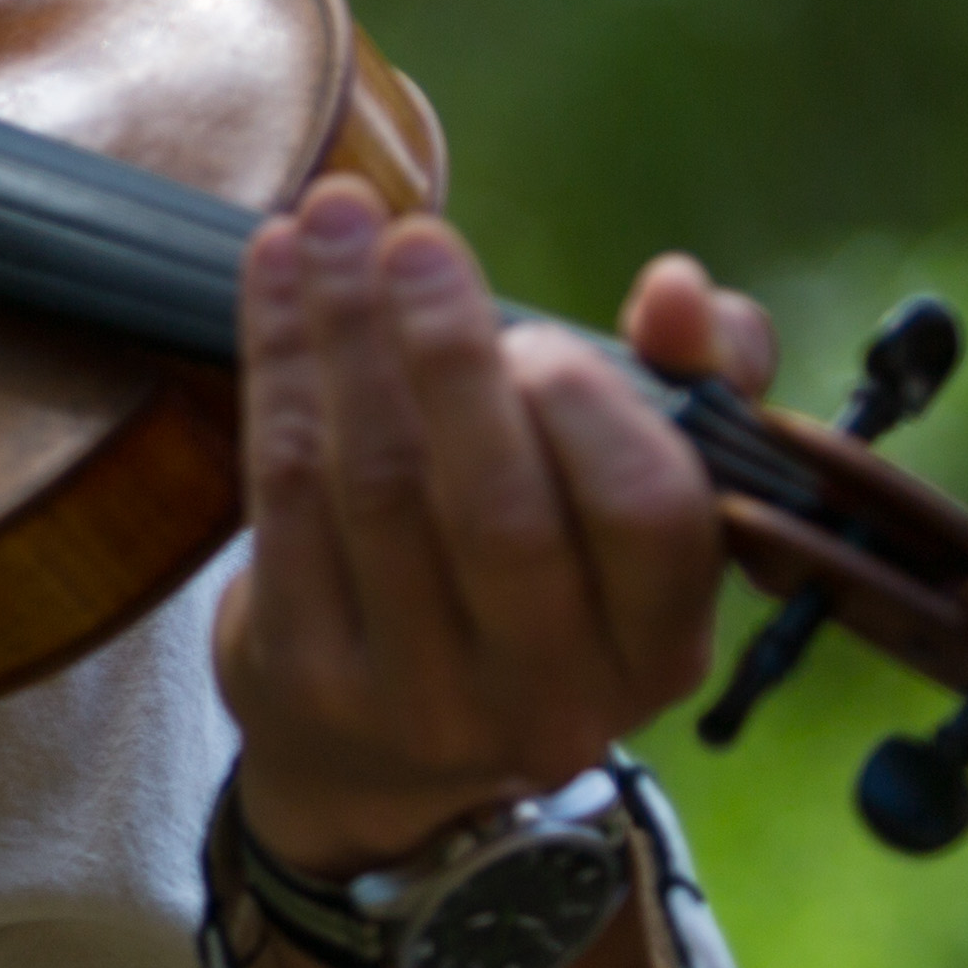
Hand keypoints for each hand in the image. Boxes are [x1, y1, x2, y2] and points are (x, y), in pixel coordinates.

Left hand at [211, 184, 777, 868]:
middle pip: (497, 510)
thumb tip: (679, 290)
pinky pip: (282, 495)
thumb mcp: (636, 490)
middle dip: (449, 354)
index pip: (651, 521)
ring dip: (345, 332)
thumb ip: (693, 378)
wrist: (378, 747)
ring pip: (377, 486)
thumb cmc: (538, 568)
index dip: (592, 412)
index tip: (539, 334)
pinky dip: (278, 365)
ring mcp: (418, 698)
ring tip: (332, 219)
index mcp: (659, 647)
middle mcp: (548, 696)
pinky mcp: (303, 674)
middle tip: (415, 239)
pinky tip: (275, 273)